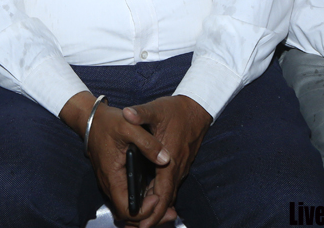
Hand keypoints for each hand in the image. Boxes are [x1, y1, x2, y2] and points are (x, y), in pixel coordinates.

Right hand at [60, 92, 171, 225]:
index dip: (144, 210)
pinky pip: (126, 198)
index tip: (158, 197)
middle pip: (128, 215)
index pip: (126, 209)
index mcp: (112, 176)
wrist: (91, 119)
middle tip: (170, 212)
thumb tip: (166, 159)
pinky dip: (141, 202)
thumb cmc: (108, 122)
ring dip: (146, 211)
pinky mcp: (114, 178)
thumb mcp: (130, 127)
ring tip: (166, 207)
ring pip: (127, 208)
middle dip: (150, 216)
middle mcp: (110, 184)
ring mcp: (111, 183)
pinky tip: (154, 196)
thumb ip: (148, 144)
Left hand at [122, 96, 210, 227]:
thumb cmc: (176, 110)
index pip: (163, 194)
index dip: (153, 211)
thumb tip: (127, 114)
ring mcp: (179, 168)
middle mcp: (176, 169)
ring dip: (154, 207)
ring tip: (138, 220)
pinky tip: (146, 198)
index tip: (141, 224)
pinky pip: (168, 186)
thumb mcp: (156, 109)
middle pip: (165, 200)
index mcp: (170, 161)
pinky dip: (158, 196)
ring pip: (167, 194)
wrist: (197, 108)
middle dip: (152, 216)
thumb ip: (141, 113)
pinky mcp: (178, 165)